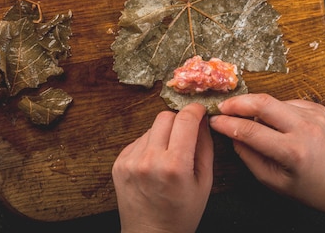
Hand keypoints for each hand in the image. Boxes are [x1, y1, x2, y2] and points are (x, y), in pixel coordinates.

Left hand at [112, 103, 213, 232]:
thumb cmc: (182, 213)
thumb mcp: (204, 182)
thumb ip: (205, 146)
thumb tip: (203, 119)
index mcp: (174, 166)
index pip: (185, 120)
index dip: (195, 110)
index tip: (200, 110)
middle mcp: (149, 159)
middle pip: (165, 117)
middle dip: (179, 120)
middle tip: (186, 134)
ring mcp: (131, 161)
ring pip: (151, 128)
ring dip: (163, 134)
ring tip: (169, 156)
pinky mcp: (119, 162)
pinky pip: (138, 141)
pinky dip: (149, 146)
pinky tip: (154, 164)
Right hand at [209, 93, 324, 211]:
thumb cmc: (308, 188)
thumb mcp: (273, 181)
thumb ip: (248, 156)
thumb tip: (231, 134)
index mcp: (293, 151)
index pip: (251, 131)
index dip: (227, 124)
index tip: (214, 121)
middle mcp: (305, 128)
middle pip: (262, 103)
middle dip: (237, 102)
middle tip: (222, 106)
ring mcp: (313, 115)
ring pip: (273, 101)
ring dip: (254, 106)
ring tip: (243, 116)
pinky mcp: (317, 107)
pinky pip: (286, 103)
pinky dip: (273, 110)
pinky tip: (272, 122)